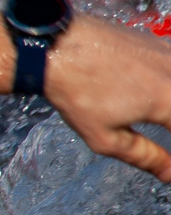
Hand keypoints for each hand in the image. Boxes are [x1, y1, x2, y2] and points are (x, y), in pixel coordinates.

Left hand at [45, 16, 170, 181]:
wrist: (55, 46)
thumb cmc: (76, 92)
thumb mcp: (105, 137)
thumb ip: (144, 157)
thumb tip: (170, 174)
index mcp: (168, 100)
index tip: (170, 160)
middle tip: (161, 129)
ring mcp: (169, 52)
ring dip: (169, 102)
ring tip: (159, 117)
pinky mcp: (158, 41)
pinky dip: (167, 81)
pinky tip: (155, 89)